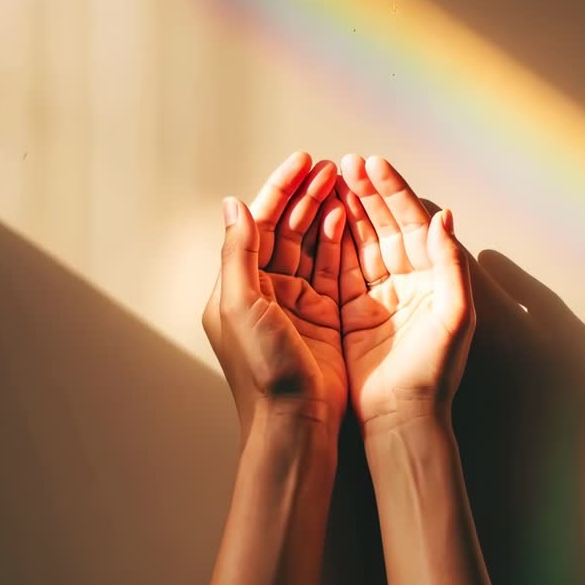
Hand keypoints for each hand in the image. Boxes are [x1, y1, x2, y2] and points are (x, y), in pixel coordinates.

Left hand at [201, 153, 348, 436]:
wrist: (295, 422)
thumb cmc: (262, 370)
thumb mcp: (239, 305)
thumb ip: (238, 253)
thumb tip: (235, 204)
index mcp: (237, 286)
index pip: (258, 223)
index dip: (279, 189)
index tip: (303, 161)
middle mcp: (264, 290)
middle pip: (285, 228)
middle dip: (306, 194)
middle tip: (331, 166)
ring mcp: (295, 302)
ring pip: (310, 243)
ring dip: (323, 211)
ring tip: (342, 182)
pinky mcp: (324, 315)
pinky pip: (332, 267)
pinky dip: (339, 240)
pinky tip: (349, 217)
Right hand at [335, 155, 474, 430]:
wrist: (403, 418)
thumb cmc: (434, 371)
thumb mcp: (453, 314)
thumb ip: (451, 263)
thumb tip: (445, 216)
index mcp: (434, 276)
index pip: (413, 221)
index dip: (393, 191)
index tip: (373, 163)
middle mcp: (408, 280)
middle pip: (386, 224)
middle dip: (367, 192)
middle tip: (347, 162)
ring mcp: (379, 295)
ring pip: (362, 241)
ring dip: (348, 210)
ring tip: (331, 179)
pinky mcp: (353, 313)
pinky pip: (341, 268)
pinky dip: (332, 242)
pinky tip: (319, 218)